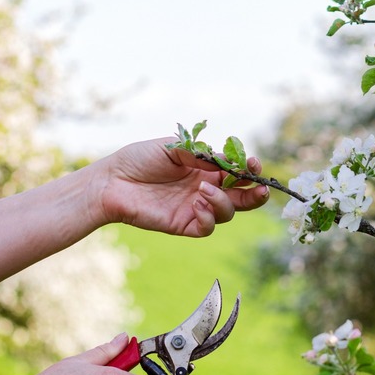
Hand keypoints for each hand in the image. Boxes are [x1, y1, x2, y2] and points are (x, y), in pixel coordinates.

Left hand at [98, 137, 269, 236]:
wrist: (113, 181)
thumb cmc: (140, 159)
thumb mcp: (174, 148)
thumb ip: (201, 154)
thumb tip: (227, 162)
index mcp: (206, 169)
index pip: (237, 173)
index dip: (250, 170)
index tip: (254, 164)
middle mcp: (205, 189)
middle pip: (242, 197)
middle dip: (256, 194)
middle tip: (261, 189)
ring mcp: (196, 208)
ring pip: (227, 212)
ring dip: (223, 201)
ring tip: (203, 190)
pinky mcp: (184, 224)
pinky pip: (207, 227)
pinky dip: (209, 216)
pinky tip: (197, 204)